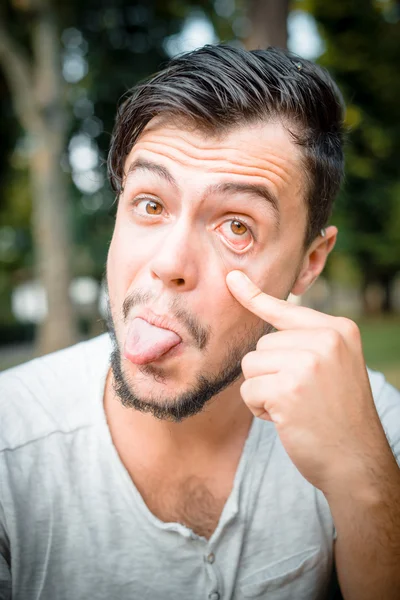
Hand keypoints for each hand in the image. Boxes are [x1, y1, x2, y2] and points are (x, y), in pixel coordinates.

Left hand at [226, 270, 387, 494]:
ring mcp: (308, 362)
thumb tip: (267, 330)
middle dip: (270, 373)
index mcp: (339, 330)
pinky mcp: (289, 388)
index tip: (232, 278)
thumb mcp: (335, 367)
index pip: (287, 308)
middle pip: (262, 344)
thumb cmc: (339, 416)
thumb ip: (306, 343)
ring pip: (251, 365)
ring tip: (294, 406)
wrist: (357, 461)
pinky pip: (248, 390)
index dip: (255, 296)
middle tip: (300, 396)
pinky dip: (259, 409)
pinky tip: (286, 419)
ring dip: (263, 391)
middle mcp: (326, 340)